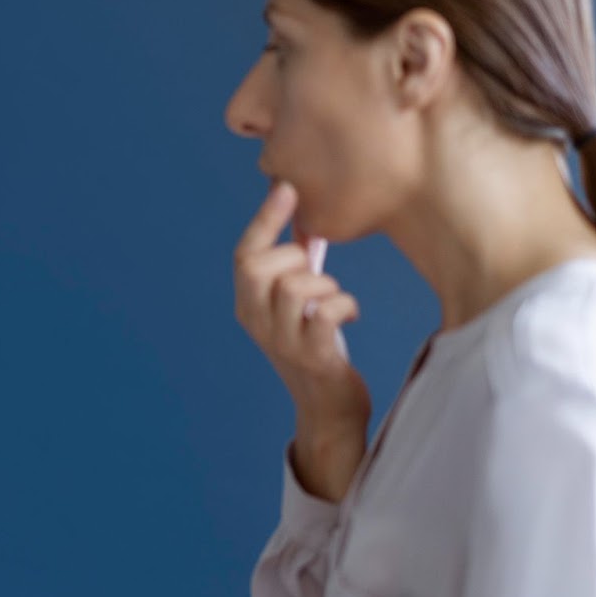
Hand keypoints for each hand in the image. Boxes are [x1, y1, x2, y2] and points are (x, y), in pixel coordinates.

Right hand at [233, 182, 370, 499]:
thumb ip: (291, 266)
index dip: (264, 219)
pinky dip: (345, 305)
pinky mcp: (312, 358)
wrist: (330, 408)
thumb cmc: (318, 346)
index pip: (243, 255)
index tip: (287, 188)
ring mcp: (281, 343)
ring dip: (326, 284)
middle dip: (294, 257)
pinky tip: (352, 314)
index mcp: (248, 307)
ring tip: (335, 300)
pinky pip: (325, 312)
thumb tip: (298, 210)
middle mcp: (256, 324)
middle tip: (316, 272)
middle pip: (258, 266)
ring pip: (295, 286)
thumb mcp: (294, 304)